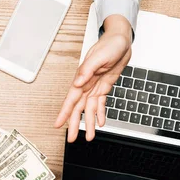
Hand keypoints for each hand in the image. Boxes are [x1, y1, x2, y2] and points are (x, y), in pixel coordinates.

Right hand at [55, 15, 132, 141]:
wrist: (121, 41)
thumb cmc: (110, 45)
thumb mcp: (99, 56)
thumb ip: (87, 70)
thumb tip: (78, 82)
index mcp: (82, 78)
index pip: (71, 99)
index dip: (64, 113)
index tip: (58, 124)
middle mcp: (86, 85)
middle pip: (78, 108)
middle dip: (74, 124)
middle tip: (71, 138)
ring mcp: (95, 87)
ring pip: (89, 109)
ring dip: (89, 123)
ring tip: (89, 137)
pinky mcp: (104, 87)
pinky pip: (100, 104)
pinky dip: (100, 114)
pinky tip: (100, 123)